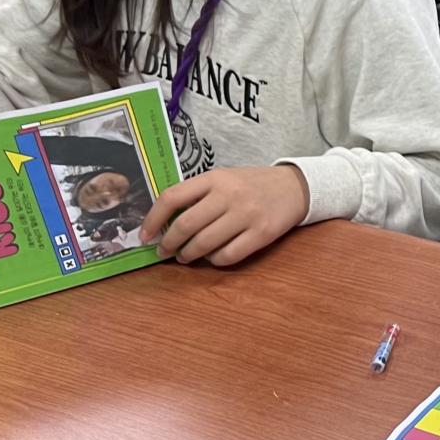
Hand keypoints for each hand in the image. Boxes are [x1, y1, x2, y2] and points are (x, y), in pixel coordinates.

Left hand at [142, 165, 308, 266]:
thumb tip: (164, 223)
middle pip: (186, 225)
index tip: (145, 235)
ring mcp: (247, 215)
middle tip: (164, 251)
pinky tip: (212, 257)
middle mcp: (229, 195)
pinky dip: (214, 261)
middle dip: (169, 244)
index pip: (172, 197)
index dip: (153, 219)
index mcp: (215, 178)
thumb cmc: (252, 185)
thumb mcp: (224, 179)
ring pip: (204, 244)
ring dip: (188, 255)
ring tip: (185, 256)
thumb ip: (197, 195)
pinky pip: (228, 256)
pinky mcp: (262, 233)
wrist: (295, 187)